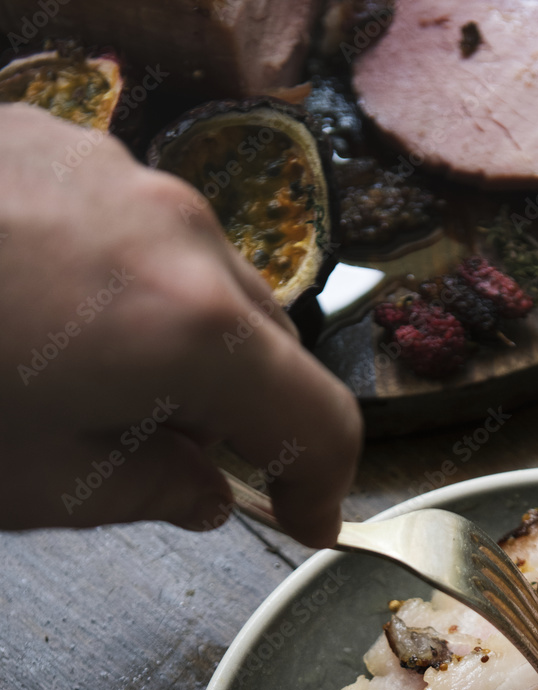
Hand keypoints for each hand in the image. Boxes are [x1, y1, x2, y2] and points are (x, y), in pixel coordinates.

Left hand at [0, 104, 361, 546]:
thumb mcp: (33, 484)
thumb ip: (151, 490)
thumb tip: (208, 491)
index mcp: (191, 326)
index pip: (320, 416)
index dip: (324, 482)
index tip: (303, 520)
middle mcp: (183, 231)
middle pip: (271, 343)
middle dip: (251, 415)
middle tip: (191, 462)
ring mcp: (125, 173)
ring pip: (210, 282)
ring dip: (196, 347)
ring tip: (109, 379)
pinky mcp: (66, 141)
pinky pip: (145, 232)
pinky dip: (140, 288)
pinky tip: (60, 307)